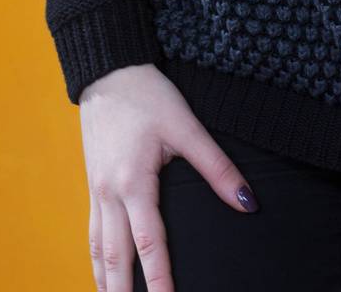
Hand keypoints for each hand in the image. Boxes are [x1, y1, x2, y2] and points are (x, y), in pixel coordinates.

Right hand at [78, 62, 259, 291]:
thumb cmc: (148, 95)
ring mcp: (97, 191)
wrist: (108, 69)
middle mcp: (110, 194)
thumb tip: (247, 202)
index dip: (160, 282)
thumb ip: (217, 167)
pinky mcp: (93, 184)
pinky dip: (96, 261)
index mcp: (134, 183)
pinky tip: (102, 274)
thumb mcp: (186, 127)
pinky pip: (92, 233)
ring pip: (98, 251)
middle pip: (115, 259)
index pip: (149, 246)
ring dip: (106, 284)